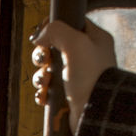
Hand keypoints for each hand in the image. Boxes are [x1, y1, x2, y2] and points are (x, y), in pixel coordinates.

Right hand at [31, 18, 116, 132]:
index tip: (42, 33)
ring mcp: (78, 77)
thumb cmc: (91, 76)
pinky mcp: (69, 96)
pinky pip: (48, 89)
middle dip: (42, 54)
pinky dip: (43, 92)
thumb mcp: (75, 42)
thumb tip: (39, 36)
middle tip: (44, 60)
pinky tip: (44, 95)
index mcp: (95, 40)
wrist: (96, 112)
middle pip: (54, 47)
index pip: (71, 23)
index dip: (53, 26)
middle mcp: (87, 57)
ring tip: (45, 82)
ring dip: (40, 76)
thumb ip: (56, 30)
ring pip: (48, 69)